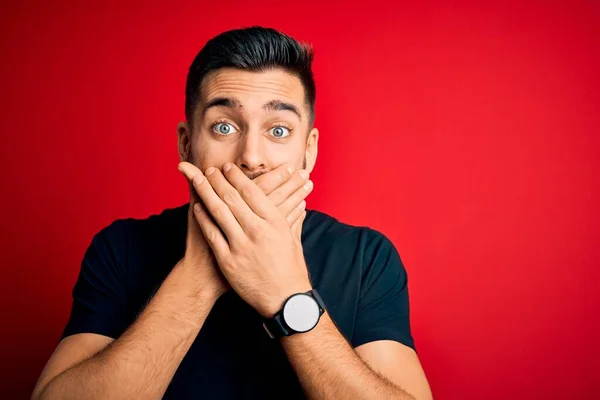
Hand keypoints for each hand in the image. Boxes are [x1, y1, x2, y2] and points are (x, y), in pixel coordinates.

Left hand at [182, 162, 313, 317]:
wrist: (285, 299)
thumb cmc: (291, 269)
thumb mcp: (293, 239)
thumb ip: (292, 218)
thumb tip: (298, 202)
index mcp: (275, 222)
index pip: (252, 192)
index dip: (236, 177)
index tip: (227, 168)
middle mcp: (258, 230)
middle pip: (232, 198)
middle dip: (218, 180)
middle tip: (209, 169)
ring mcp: (241, 246)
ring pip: (219, 212)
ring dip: (207, 193)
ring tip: (199, 180)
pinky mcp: (229, 261)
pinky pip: (212, 234)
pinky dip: (203, 218)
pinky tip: (197, 207)